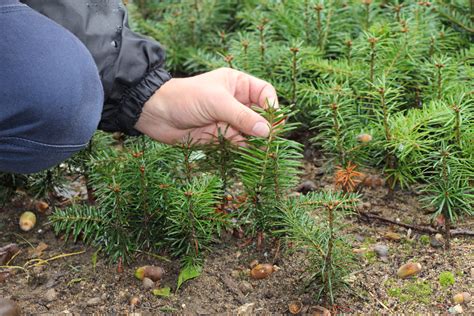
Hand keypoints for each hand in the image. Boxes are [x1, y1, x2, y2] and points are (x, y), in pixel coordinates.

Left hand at [134, 67, 277, 144]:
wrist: (157, 114)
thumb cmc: (186, 98)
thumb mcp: (217, 102)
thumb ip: (242, 116)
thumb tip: (266, 131)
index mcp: (237, 84)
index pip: (265, 92)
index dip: (271, 105)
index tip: (274, 120)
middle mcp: (236, 101)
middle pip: (261, 114)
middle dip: (267, 126)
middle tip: (272, 139)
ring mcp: (229, 119)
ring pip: (252, 131)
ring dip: (258, 140)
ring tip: (263, 150)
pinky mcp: (221, 136)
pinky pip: (240, 143)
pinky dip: (245, 149)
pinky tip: (249, 153)